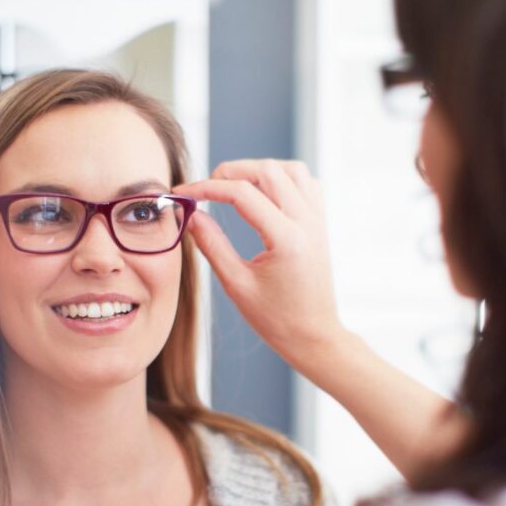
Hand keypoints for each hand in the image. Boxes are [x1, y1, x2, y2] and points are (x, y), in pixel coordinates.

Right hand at [179, 159, 343, 369]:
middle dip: (232, 171)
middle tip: (206, 187)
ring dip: (260, 169)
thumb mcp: (236, 285)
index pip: (241, 194)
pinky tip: (263, 194)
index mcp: (286, 239)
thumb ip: (212, 245)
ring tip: (234, 186)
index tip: (183, 193)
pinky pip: (306, 183)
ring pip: (291, 169)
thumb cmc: (276, 319)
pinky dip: (283, 178)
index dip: (206, 188)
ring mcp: (318, 221)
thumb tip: (192, 215)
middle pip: (268, 171)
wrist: (314, 336)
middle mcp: (307, 223)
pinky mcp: (321, 224)